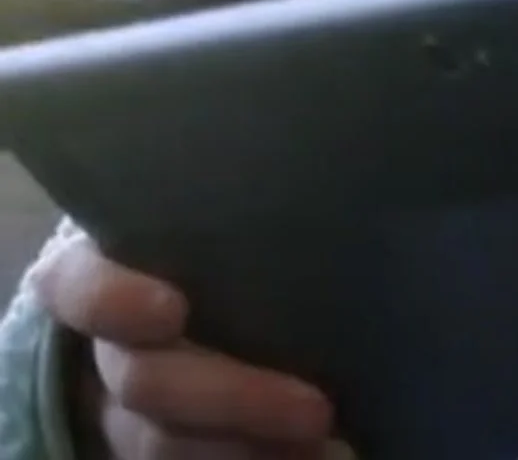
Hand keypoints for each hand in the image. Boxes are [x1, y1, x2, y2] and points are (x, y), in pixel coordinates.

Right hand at [34, 234, 335, 459]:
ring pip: (162, 442)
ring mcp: (122, 407)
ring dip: (245, 448)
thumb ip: (241, 212)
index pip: (81, 286)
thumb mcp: (218, 216)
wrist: (218, 295)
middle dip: (230, 399)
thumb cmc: (221, 241)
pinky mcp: (158, 441)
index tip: (171, 310)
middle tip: (316, 411)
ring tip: (330, 445)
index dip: (115, 300)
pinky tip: (321, 456)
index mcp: (99, 274)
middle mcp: (105, 347)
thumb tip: (334, 187)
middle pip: (144, 381)